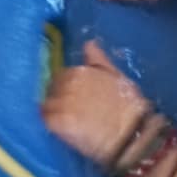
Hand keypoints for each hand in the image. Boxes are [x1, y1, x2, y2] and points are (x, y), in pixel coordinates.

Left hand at [42, 41, 149, 166]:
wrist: (130, 133)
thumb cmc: (128, 104)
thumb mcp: (117, 76)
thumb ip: (99, 60)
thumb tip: (88, 43)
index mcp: (81, 72)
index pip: (61, 76)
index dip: (64, 86)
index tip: (70, 96)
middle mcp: (69, 84)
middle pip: (51, 90)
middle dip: (56, 98)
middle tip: (66, 111)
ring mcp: (62, 104)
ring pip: (46, 105)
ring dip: (52, 112)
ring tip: (63, 122)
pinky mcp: (59, 123)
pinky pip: (46, 122)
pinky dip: (49, 125)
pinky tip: (58, 131)